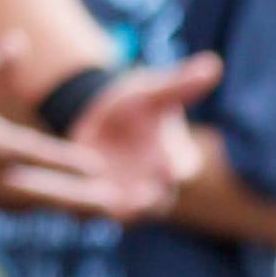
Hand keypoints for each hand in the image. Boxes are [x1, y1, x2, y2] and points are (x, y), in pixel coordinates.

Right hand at [0, 39, 103, 219]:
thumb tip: (21, 41)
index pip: (37, 156)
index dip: (71, 162)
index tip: (99, 166)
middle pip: (41, 197)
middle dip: (81, 201)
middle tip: (117, 207)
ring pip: (23, 208)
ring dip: (57, 208)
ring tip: (93, 209)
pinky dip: (25, 210)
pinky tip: (45, 207)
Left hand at [46, 55, 220, 224]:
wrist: (102, 117)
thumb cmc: (137, 103)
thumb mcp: (153, 91)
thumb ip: (180, 84)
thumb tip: (213, 64)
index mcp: (177, 159)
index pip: (180, 168)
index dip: (174, 169)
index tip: (168, 170)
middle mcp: (157, 186)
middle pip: (155, 202)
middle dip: (144, 205)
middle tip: (129, 205)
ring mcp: (129, 198)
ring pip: (122, 213)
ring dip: (107, 212)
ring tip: (91, 211)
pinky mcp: (98, 201)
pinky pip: (89, 211)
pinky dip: (77, 210)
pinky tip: (62, 207)